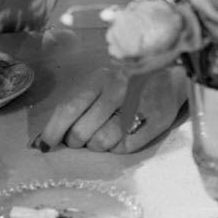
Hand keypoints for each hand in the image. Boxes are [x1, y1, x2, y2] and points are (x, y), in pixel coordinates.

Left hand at [35, 66, 186, 153]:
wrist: (174, 70)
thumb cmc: (129, 79)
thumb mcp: (102, 81)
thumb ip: (78, 105)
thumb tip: (44, 139)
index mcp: (100, 78)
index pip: (68, 109)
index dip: (52, 132)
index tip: (43, 146)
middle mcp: (118, 90)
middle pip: (82, 132)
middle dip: (76, 141)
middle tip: (82, 137)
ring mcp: (139, 105)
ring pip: (102, 143)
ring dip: (97, 146)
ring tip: (104, 135)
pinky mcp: (157, 120)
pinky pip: (126, 147)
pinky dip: (119, 147)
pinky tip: (122, 136)